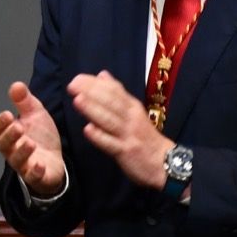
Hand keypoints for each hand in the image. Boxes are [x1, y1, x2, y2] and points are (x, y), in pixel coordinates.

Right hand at [0, 81, 65, 196]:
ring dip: (22, 152)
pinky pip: (31, 177)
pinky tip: (40, 164)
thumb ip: (24, 101)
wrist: (55, 159)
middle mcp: (12, 150)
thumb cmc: (40, 136)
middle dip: (9, 136)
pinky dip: (34, 172)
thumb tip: (16, 85)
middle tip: (18, 127)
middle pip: (2, 145)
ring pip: (16, 160)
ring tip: (30, 143)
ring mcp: (23, 164)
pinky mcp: (36, 176)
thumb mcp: (35, 114)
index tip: (8, 114)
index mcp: (9, 134)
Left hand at [68, 71, 169, 189]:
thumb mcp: (133, 111)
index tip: (77, 78)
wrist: (163, 161)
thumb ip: (118, 94)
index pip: (114, 90)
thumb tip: (102, 74)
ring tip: (77, 100)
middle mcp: (130, 118)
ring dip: (93, 110)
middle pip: (111, 102)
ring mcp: (128, 135)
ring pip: (109, 120)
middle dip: (91, 92)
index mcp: (132, 107)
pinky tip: (87, 130)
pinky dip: (100, 137)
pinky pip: (111, 144)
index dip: (96, 84)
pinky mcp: (126, 151)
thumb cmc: (144, 136)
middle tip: (73, 85)